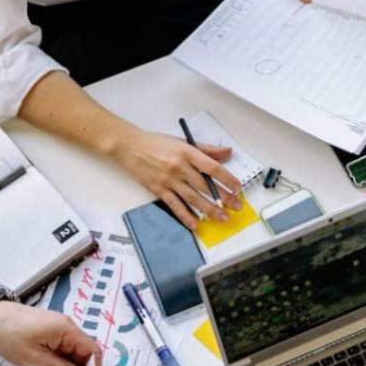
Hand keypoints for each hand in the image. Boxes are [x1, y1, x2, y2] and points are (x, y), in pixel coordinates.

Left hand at [0, 300, 100, 365]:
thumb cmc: (9, 333)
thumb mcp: (35, 357)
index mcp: (67, 330)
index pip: (93, 351)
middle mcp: (67, 326)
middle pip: (85, 351)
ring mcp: (59, 328)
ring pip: (74, 351)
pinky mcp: (52, 330)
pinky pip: (64, 347)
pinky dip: (62, 360)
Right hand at [111, 128, 242, 229]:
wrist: (129, 147)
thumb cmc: (155, 143)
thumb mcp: (182, 142)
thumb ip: (206, 149)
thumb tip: (226, 152)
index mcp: (187, 152)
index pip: (212, 167)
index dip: (227, 178)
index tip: (237, 187)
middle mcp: (179, 167)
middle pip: (205, 185)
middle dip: (223, 197)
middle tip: (236, 206)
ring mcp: (168, 180)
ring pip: (193, 198)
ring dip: (209, 209)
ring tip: (222, 218)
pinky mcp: (158, 189)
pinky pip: (175, 205)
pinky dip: (185, 216)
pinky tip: (195, 224)